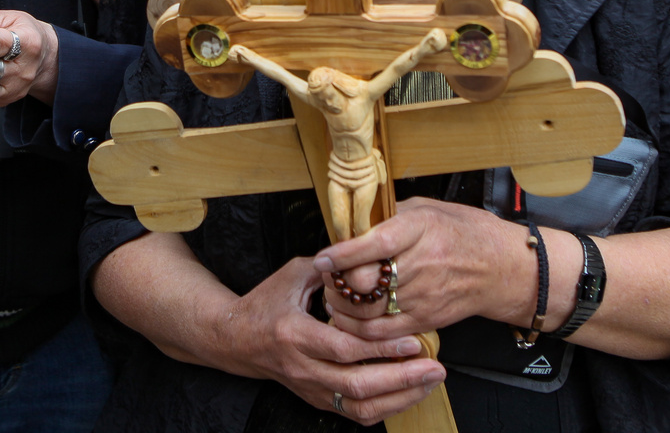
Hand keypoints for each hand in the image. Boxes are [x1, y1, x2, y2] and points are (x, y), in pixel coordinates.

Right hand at [216, 257, 445, 425]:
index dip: (380, 347)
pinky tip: (408, 393)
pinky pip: (354, 412)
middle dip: (401, 379)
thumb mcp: (294, 275)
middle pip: (357, 385)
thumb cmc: (266, 301)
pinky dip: (385, 407)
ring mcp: (309, 388)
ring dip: (399, 398)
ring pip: (359, 406)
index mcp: (295, 334)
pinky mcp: (316, 399)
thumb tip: (367, 257)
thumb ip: (331, 269)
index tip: (413, 340)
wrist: (235, 339)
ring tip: (428, 383)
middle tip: (434, 368)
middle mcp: (302, 367)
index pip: (344, 348)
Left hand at [314, 198, 543, 339]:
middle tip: (325, 276)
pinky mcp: (426, 319)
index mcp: (422, 228)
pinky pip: (384, 332)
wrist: (501, 267)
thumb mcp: (427, 208)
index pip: (377, 243)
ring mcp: (425, 296)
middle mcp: (423, 263)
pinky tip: (348, 318)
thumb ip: (390, 215)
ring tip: (331, 297)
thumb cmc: (463, 232)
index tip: (322, 257)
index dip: (344, 253)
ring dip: (343, 306)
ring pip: (370, 311)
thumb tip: (353, 223)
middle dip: (338, 282)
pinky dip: (359, 329)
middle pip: (368, 281)